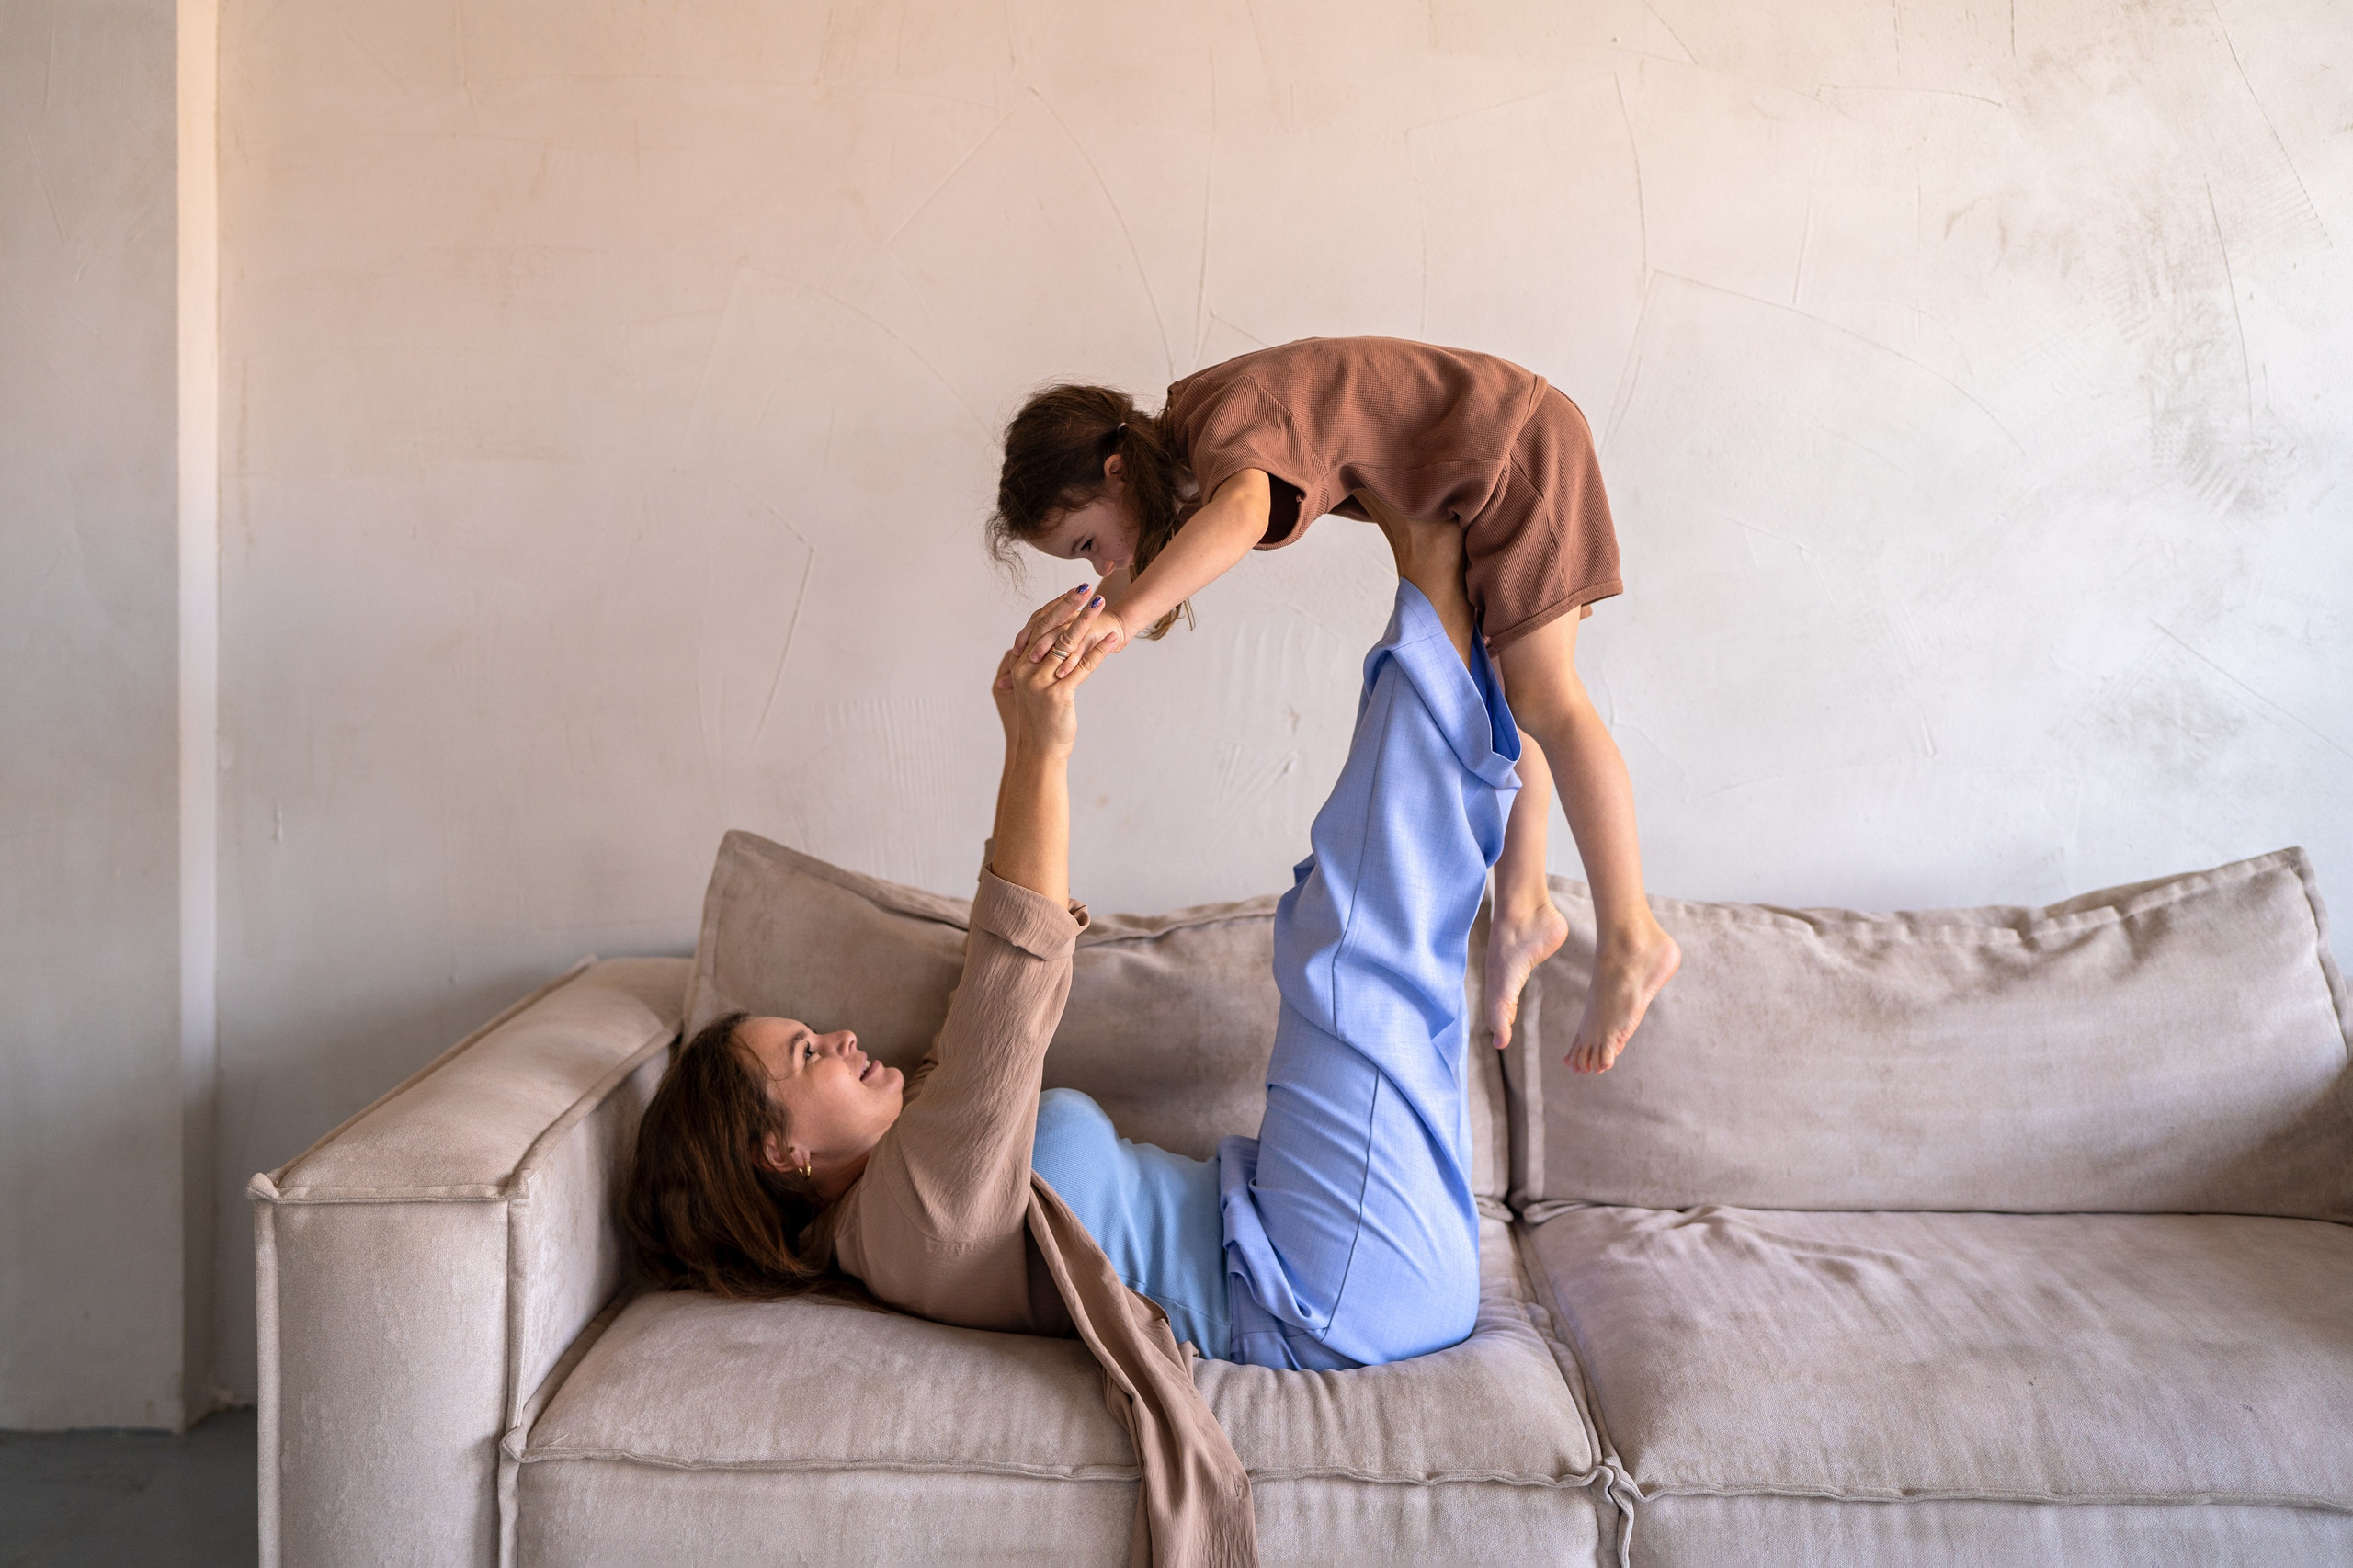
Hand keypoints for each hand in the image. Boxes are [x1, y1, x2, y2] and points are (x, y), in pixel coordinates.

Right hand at [995, 592, 1115, 753]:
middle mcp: (1026, 670)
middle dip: (1069, 606)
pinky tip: (1112, 639)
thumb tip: (1050, 641)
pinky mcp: (1058, 695)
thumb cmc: (1041, 717)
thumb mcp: (1034, 686)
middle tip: (1086, 588)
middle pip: (1049, 629)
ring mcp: (1040, 682)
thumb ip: (1037, 664)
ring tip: (1100, 605)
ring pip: (1066, 644)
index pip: (1037, 626)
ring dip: (1085, 621)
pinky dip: (1098, 651)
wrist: (1040, 750)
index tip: (1072, 591)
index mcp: (1019, 664)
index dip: (1055, 607)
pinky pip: (1082, 666)